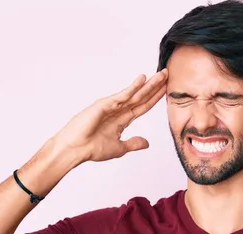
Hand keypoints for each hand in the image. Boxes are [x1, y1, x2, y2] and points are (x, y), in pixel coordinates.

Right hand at [53, 69, 167, 162]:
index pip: (143, 106)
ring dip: (149, 84)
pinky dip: (132, 87)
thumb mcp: (119, 147)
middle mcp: (118, 110)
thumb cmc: (91, 148)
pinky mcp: (104, 105)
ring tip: (161, 74)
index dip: (155, 98)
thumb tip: (147, 143)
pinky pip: (121, 95)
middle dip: (155, 86)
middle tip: (167, 74)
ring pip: (135, 94)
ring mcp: (111, 106)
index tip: (167, 89)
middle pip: (141, 96)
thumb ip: (133, 143)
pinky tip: (142, 79)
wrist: (75, 150)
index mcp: (122, 119)